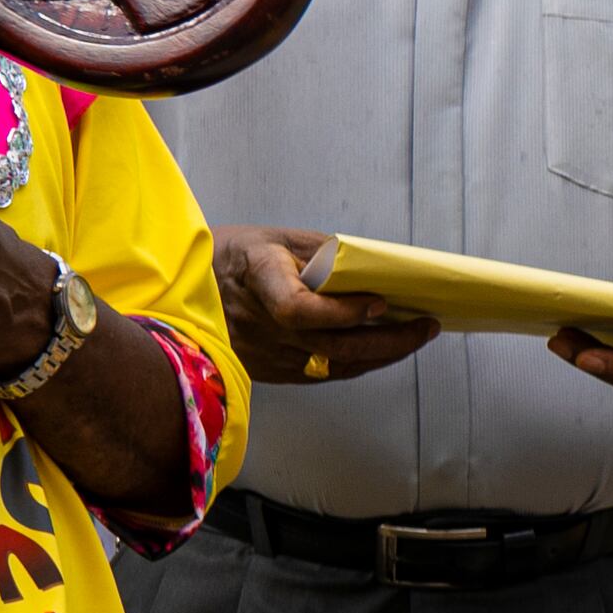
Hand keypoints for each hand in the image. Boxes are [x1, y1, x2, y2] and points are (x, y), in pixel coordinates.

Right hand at [214, 223, 440, 389]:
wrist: (186, 285)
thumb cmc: (237, 254)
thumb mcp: (277, 240)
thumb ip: (324, 256)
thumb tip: (377, 270)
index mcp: (257, 279)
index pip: (299, 309)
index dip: (343, 312)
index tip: (380, 304)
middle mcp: (257, 324)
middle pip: (331, 344)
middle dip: (389, 339)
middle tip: (426, 327)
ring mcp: (260, 353)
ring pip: (333, 364)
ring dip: (381, 354)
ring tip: (415, 337)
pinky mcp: (266, 370)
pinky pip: (321, 373)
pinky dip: (356, 363)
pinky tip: (382, 351)